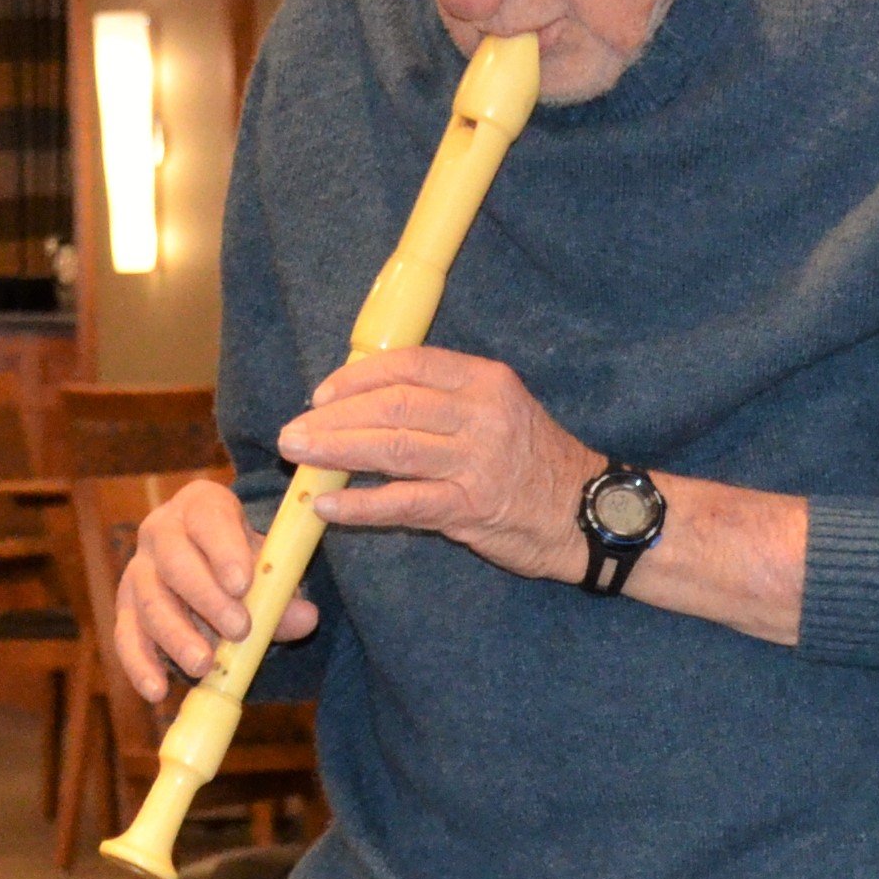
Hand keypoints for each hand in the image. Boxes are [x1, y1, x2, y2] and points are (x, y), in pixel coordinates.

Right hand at [109, 474, 310, 702]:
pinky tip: (157, 690)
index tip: (243, 584)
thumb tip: (305, 617)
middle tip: (239, 629)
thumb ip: (283, 592)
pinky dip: (141, 665)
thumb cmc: (243, 559)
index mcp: (199, 507)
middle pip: (174, 562)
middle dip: (206, 598)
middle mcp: (160, 533)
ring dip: (177, 636)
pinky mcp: (126, 610)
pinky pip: (127, 637)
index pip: (208, 520)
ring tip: (204, 664)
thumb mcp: (266, 565)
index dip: (224, 551)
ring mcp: (138, 572)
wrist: (210, 561)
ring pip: (149, 602)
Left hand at [289, 348, 594, 585]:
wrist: (584, 513)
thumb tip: (365, 404)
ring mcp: (477, 461)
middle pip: (393, 405)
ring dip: (336, 453)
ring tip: (299, 459)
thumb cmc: (533, 461)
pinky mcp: (470, 507)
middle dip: (334, 418)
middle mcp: (482, 414)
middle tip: (293, 433)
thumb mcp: (497, 410)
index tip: (322, 394)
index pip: (409, 365)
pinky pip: (403, 503)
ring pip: (392, 448)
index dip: (357, 378)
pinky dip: (360, 505)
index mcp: (485, 380)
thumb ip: (443, 401)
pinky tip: (328, 507)